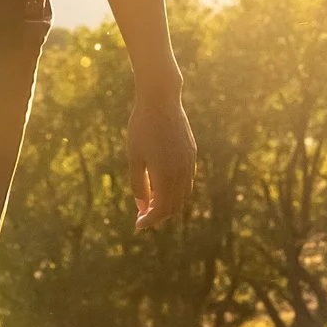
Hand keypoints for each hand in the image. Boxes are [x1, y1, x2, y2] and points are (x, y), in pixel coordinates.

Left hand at [128, 92, 196, 230]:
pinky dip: (176, 190)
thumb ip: (138, 185)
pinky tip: (162, 186)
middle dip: (159, 215)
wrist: (161, 100)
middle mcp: (181, 172)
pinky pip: (187, 180)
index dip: (149, 221)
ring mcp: (189, 163)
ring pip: (183, 195)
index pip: (161, 210)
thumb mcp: (134, 158)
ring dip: (168, 203)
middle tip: (143, 217)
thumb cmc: (141, 128)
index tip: (138, 225)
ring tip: (152, 203)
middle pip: (174, 206)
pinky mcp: (191, 153)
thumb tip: (141, 207)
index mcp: (165, 175)